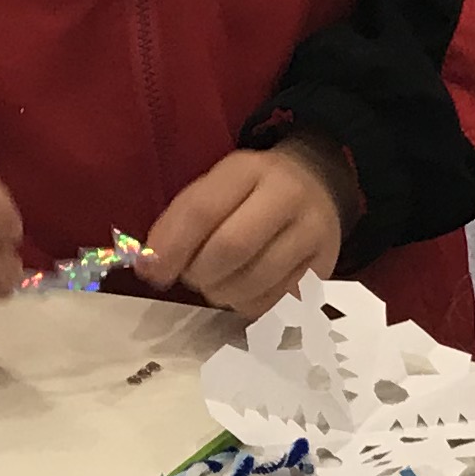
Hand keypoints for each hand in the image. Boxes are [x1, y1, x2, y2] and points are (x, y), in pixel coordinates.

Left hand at [133, 143, 350, 320]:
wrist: (318, 185)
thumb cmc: (250, 194)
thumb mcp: (215, 189)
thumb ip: (180, 222)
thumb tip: (149, 267)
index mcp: (249, 169)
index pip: (202, 210)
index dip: (171, 248)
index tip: (151, 272)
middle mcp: (288, 196)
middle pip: (231, 249)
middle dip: (199, 273)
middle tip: (192, 276)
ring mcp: (313, 234)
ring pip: (254, 283)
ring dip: (222, 294)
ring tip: (218, 282)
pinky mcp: (326, 268)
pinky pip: (275, 303)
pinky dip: (248, 306)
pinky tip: (245, 290)